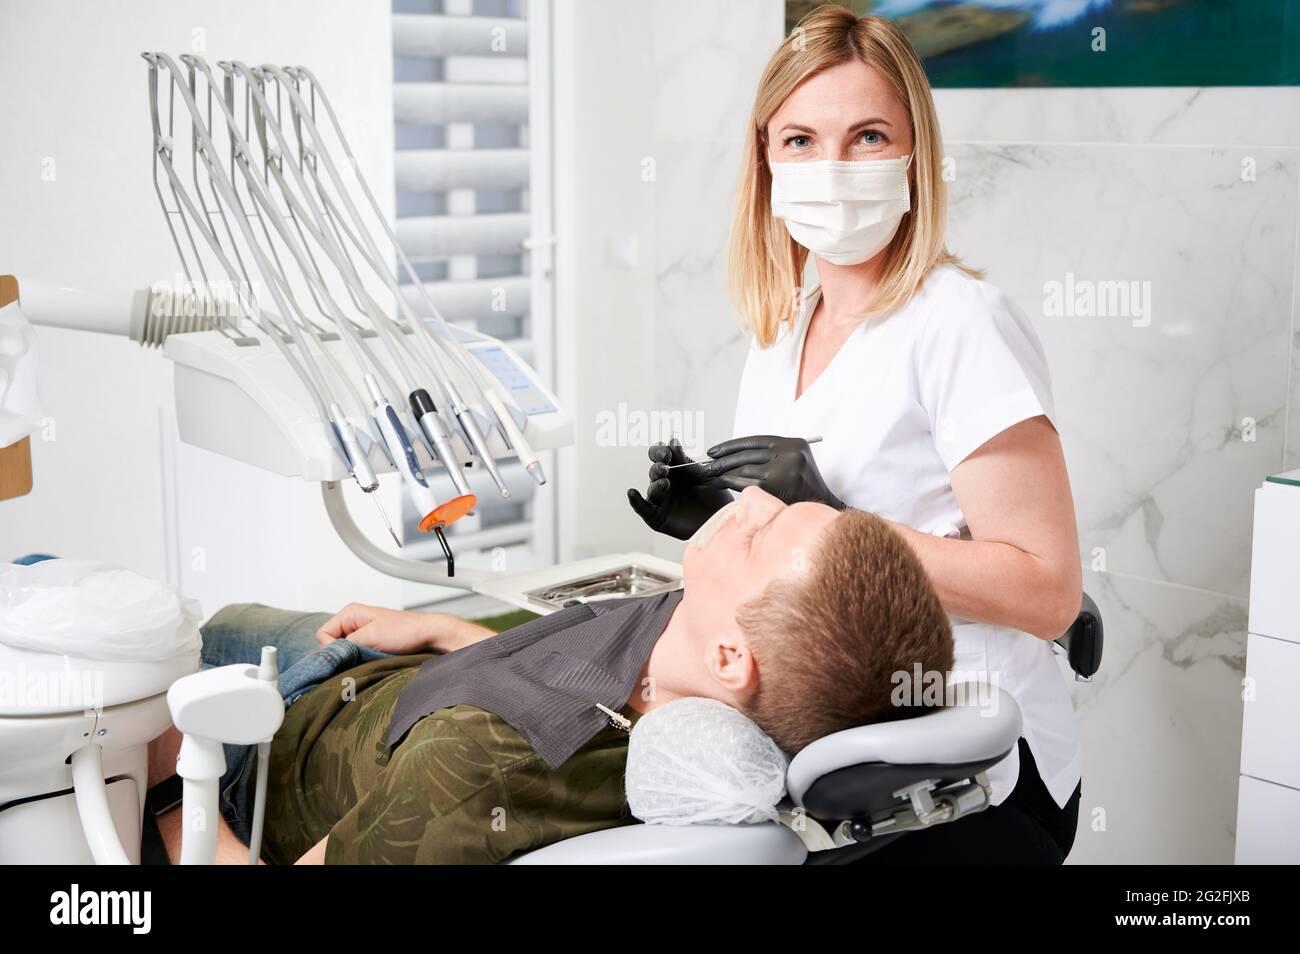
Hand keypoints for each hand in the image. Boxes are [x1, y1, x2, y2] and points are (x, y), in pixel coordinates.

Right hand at [316, 603, 488, 654]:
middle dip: (343, 655)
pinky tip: (373, 661)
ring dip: (353, 659)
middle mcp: (352, 623)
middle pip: (331, 645)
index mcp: (350, 613)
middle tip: (362, 657)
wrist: (429, 635)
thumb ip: (346, 645)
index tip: (350, 654)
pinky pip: (354, 657)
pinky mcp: (368, 645)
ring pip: (343, 653)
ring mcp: (360, 634)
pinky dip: (360, 661)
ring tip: (371, 657)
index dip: (332, 648)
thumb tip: (328, 657)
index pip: (322, 635)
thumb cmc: (405, 631)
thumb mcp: (370, 637)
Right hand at [627, 438, 733, 539]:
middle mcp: (665, 482)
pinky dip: (636, 501)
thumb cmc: (715, 497)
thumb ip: (686, 461)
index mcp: (675, 469)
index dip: (660, 451)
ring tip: (665, 482)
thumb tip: (672, 440)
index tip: (668, 452)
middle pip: (654, 471)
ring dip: (656, 484)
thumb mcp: (704, 475)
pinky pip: (642, 508)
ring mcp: (660, 500)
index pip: (660, 455)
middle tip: (665, 466)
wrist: (723, 519)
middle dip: (658, 467)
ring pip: (652, 489)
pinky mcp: (657, 517)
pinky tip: (632, 492)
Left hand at [695, 435, 845, 508]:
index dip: (731, 445)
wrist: (823, 507)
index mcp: (793, 444)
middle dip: (723, 460)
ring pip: (744, 469)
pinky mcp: (776, 487)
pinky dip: (732, 483)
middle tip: (707, 464)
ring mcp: (784, 470)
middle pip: (747, 455)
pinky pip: (746, 483)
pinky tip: (722, 483)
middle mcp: (790, 454)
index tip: (715, 451)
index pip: (755, 441)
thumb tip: (733, 456)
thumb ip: (771, 455)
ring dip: (724, 473)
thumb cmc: (804, 486)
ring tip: (711, 475)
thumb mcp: (793, 461)